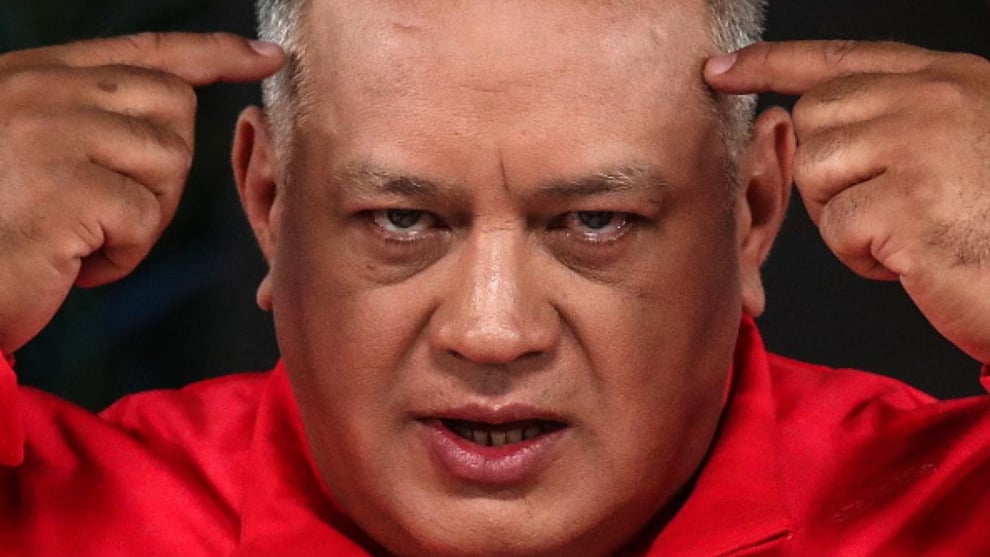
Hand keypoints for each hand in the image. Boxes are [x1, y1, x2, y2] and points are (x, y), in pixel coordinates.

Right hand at [0, 32, 283, 353]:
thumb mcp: (32, 150)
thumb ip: (90, 119)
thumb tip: (171, 117)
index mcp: (35, 75)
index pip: (145, 51)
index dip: (213, 53)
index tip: (265, 57)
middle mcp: (40, 91)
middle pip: (174, 107)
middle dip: (164, 168)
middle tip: (110, 210)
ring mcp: (51, 134)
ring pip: (169, 161)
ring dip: (143, 215)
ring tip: (83, 238)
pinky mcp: (68, 188)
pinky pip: (145, 218)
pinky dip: (123, 255)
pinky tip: (75, 264)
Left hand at [705, 41, 989, 362]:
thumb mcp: (962, 146)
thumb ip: (897, 120)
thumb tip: (817, 123)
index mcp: (949, 80)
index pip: (842, 58)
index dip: (775, 61)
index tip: (724, 68)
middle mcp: (934, 100)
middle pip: (815, 119)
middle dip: (828, 172)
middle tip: (883, 205)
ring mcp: (921, 145)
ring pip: (816, 170)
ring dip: (845, 214)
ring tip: (906, 231)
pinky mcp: (907, 201)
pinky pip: (837, 227)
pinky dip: (863, 255)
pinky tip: (913, 258)